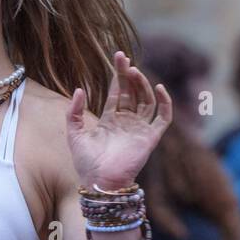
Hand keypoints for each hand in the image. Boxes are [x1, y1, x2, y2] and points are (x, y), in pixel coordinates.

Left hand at [67, 51, 172, 188]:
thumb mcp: (74, 133)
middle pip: (132, 92)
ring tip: (133, 71)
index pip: (118, 91)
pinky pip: (163, 117)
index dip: (118, 75)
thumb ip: (74, 111)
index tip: (118, 57)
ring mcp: (140, 128)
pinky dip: (164, 102)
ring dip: (142, 84)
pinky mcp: (150, 137)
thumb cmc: (86, 162)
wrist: (99, 182)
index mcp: (110, 119)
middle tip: (124, 58)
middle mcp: (127, 121)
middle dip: (129, 74)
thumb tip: (79, 89)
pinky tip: (158, 87)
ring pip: (146, 100)